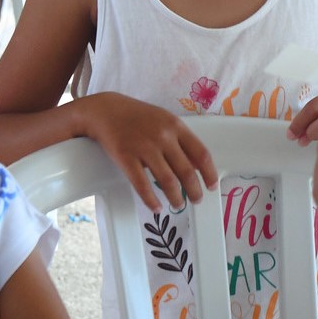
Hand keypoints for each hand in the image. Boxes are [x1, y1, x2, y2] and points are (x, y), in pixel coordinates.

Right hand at [81, 91, 218, 210]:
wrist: (106, 111)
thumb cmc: (138, 116)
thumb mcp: (165, 120)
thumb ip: (181, 140)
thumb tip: (198, 166)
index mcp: (176, 127)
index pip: (201, 154)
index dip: (209, 173)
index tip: (211, 186)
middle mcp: (163, 137)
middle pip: (186, 172)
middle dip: (194, 191)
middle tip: (196, 200)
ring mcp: (144, 148)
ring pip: (167, 181)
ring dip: (176, 198)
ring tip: (178, 205)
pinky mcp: (126, 158)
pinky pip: (142, 185)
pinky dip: (151, 200)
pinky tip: (156, 207)